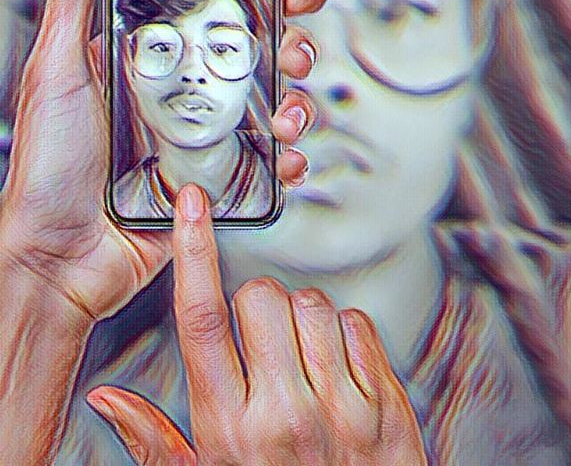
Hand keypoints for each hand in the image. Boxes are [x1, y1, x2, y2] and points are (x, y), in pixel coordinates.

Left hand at [0, 0, 324, 322]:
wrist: (57, 259)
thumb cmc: (46, 168)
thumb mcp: (55, 66)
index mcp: (145, 56)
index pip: (210, 10)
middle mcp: (178, 91)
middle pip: (253, 54)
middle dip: (290, 45)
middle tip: (295, 51)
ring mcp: (200, 135)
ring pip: (270, 104)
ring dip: (297, 101)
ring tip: (289, 114)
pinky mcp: (214, 179)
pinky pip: (267, 162)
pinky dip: (289, 158)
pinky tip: (286, 158)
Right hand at [87, 184, 427, 464]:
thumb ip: (154, 439)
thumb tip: (108, 400)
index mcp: (228, 429)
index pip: (201, 319)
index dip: (193, 251)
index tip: (191, 208)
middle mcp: (283, 415)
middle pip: (260, 297)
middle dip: (257, 304)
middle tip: (261, 343)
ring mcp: (340, 410)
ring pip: (312, 304)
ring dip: (302, 319)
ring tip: (300, 363)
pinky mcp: (384, 405)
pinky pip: (357, 324)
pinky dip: (344, 335)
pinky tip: (335, 371)